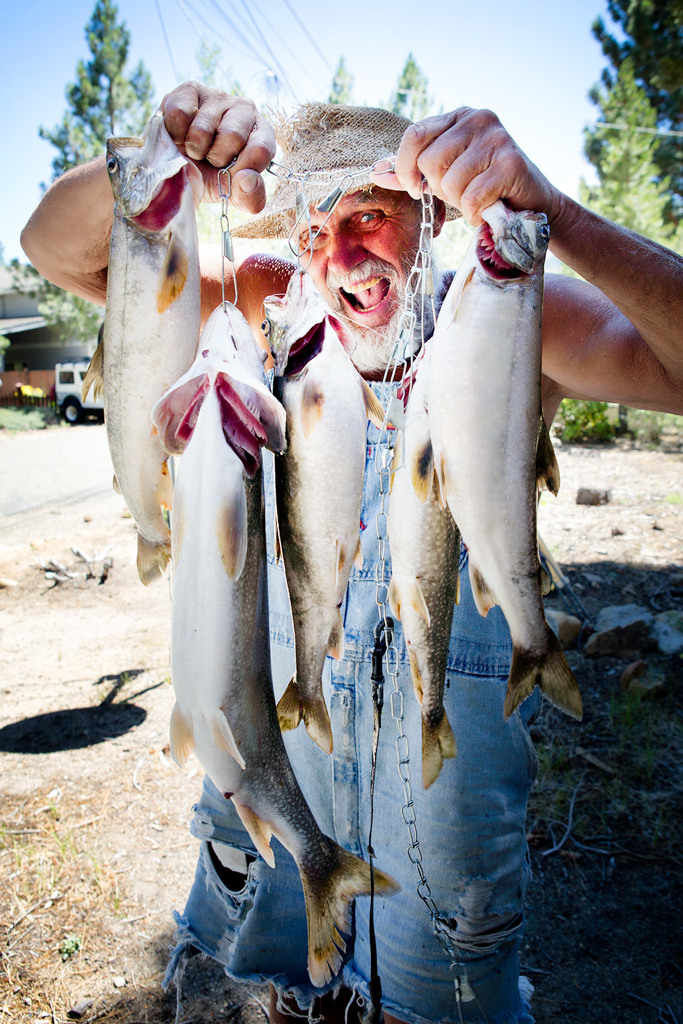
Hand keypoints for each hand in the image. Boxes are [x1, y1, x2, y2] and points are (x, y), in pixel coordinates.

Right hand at [161, 82, 274, 211]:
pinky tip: (180, 134)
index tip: (228, 175)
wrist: (172, 164)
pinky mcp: (192, 89)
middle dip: (214, 157)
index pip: (261, 149)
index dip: (241, 168)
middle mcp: (246, 110)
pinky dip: (175, 132)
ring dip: (194, 147)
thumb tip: (249, 180)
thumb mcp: (229, 194)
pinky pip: (180, 113)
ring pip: (203, 127)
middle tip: (209, 159)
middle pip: (232, 136)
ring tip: (194, 148)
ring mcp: (219, 97)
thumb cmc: (207, 176)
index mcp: (262, 136)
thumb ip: (248, 196)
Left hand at [371, 107, 561, 225]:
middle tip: (458, 195)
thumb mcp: (445, 175)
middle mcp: (477, 119)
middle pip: (429, 162)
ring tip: (476, 200)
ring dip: (460, 203)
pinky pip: (472, 197)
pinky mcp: (511, 163)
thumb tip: (375, 172)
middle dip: (438, 189)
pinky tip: (488, 209)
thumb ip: (412, 171)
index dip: (405, 167)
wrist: (532, 204)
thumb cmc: (484, 188)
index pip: (414, 134)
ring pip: (450, 182)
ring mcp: (496, 138)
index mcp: (457, 117)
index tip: (414, 188)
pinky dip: (476, 213)